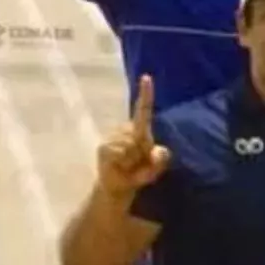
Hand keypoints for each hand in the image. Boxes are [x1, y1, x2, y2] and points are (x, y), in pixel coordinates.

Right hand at [96, 74, 171, 195]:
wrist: (118, 187)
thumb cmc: (138, 174)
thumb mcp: (154, 169)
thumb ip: (161, 160)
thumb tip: (158, 151)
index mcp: (140, 131)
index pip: (143, 109)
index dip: (145, 94)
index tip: (147, 77)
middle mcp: (124, 130)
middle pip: (138, 135)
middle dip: (141, 152)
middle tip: (135, 163)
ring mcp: (112, 138)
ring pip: (129, 144)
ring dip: (131, 159)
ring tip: (126, 165)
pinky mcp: (103, 147)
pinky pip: (119, 152)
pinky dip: (122, 162)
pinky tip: (118, 165)